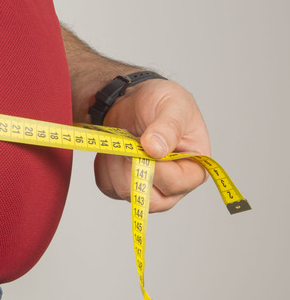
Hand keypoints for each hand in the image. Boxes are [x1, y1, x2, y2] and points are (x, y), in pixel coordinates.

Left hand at [93, 79, 210, 211]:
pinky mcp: (124, 187)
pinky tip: (113, 149)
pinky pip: (107, 186)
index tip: (141, 145)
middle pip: (149, 198)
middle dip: (132, 167)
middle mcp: (174, 186)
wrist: (133, 101)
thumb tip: (156, 150)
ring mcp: (148, 189)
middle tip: (128, 141)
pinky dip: (104, 166)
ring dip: (116, 162)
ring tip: (124, 139)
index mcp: (195, 168)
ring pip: (123, 191)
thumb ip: (168, 127)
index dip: (156, 169)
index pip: (177, 184)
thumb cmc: (161, 102)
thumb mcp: (173, 105)